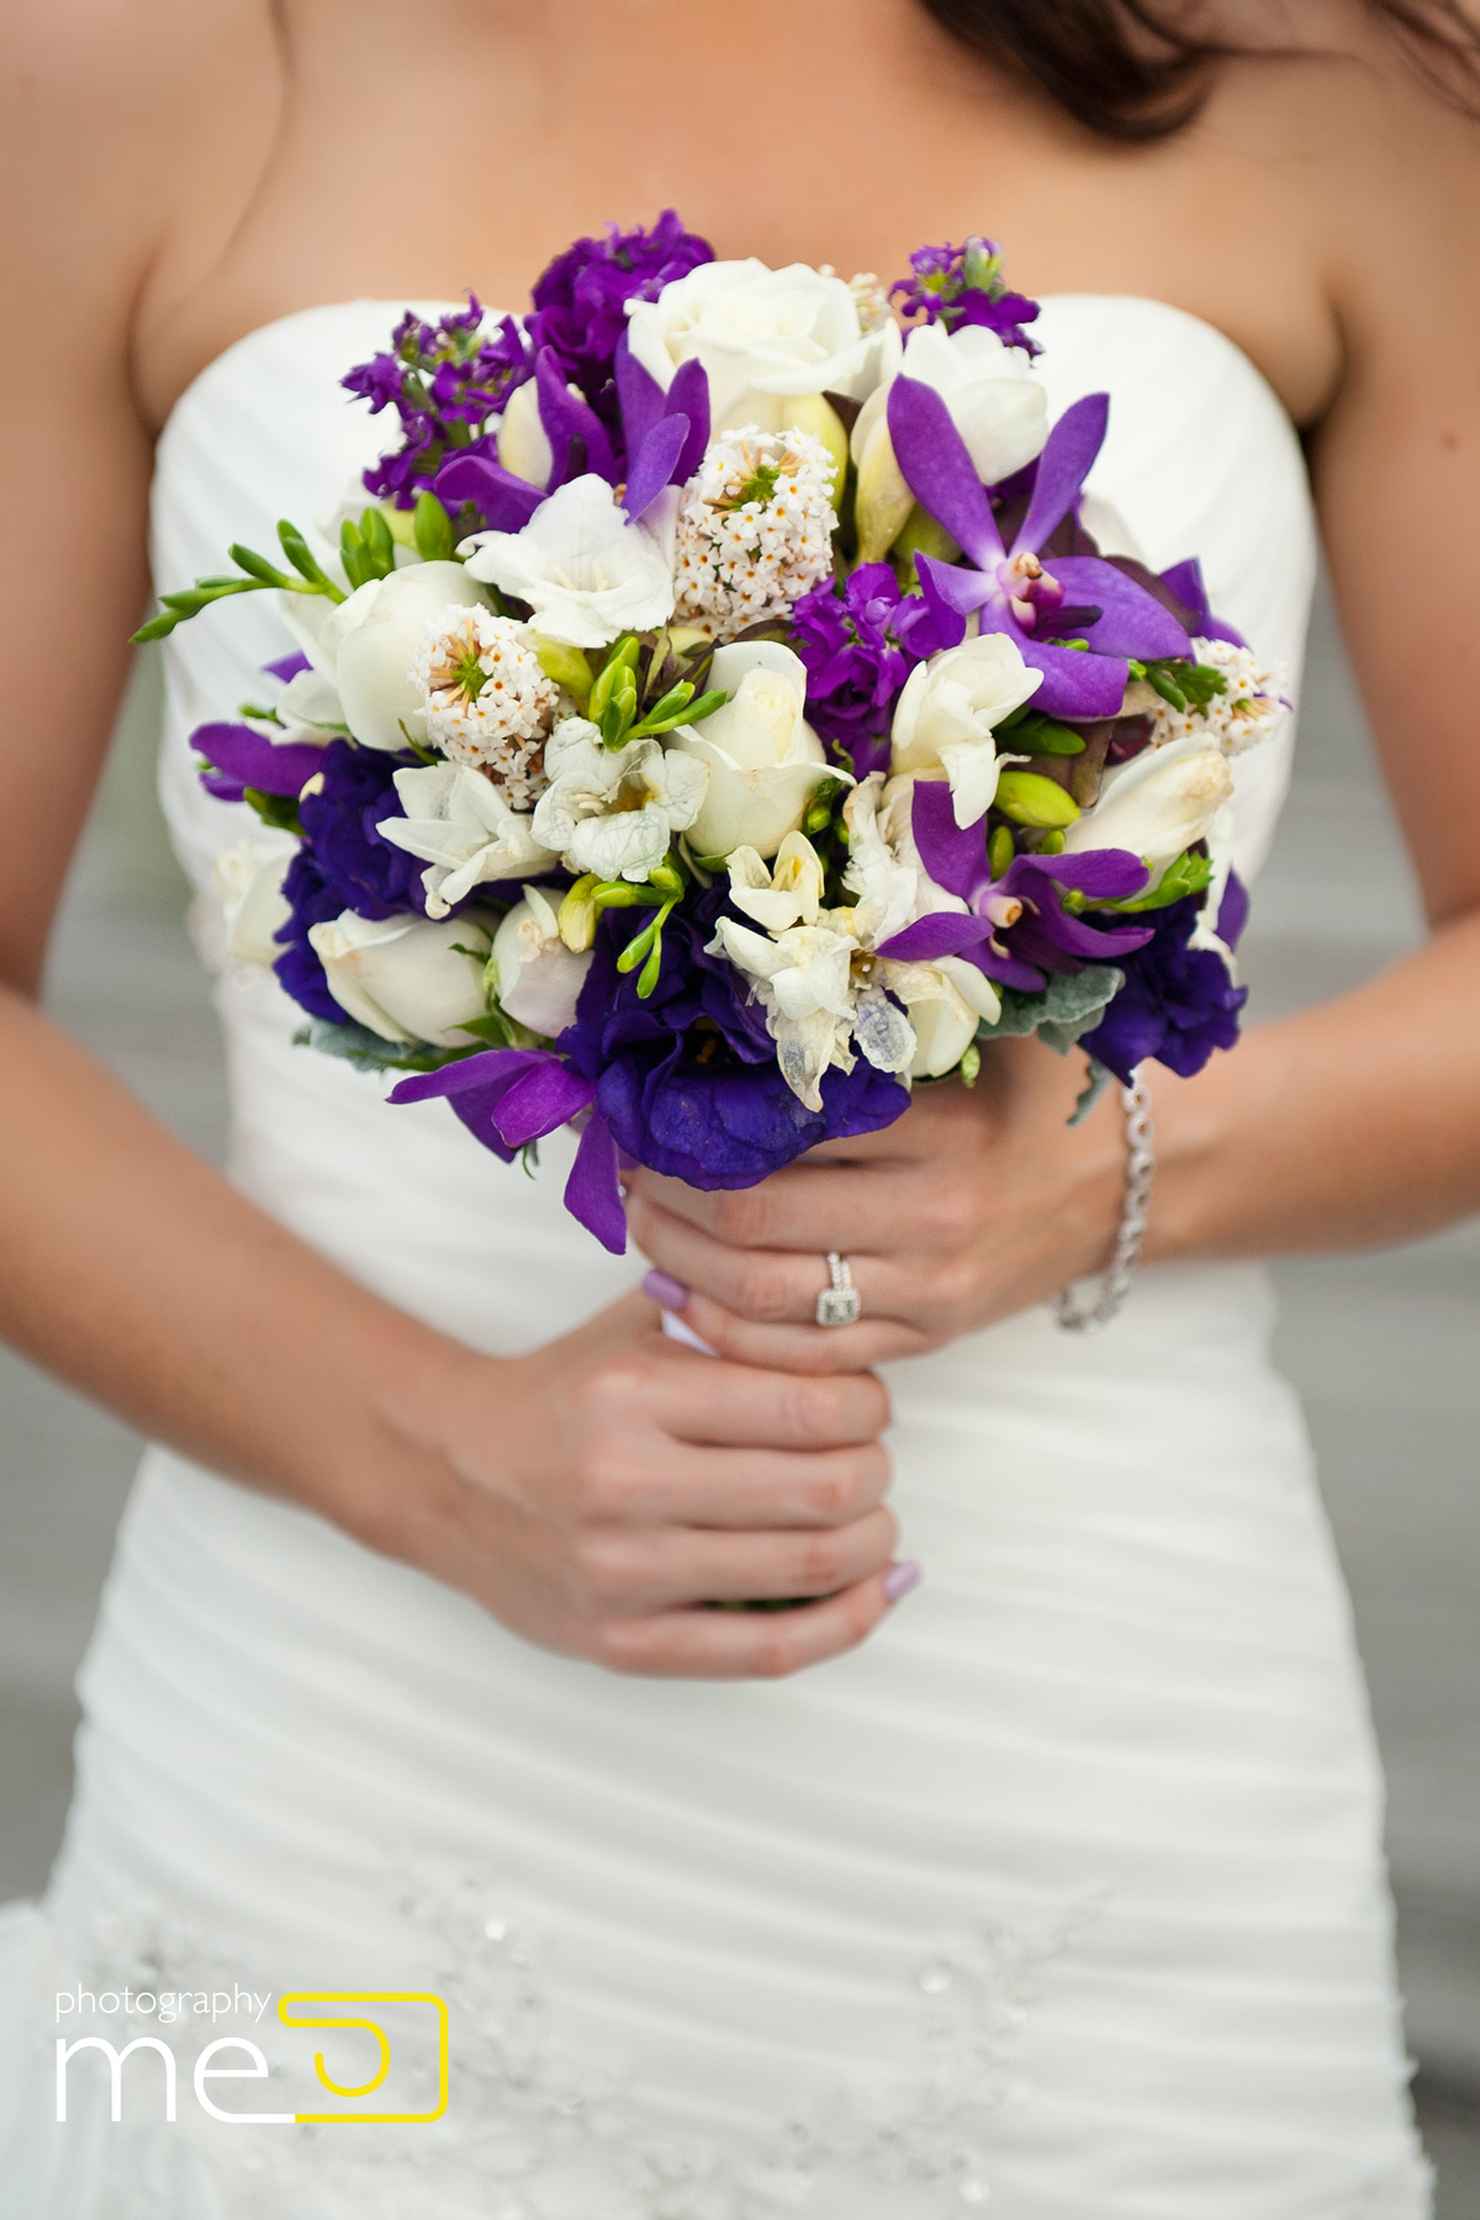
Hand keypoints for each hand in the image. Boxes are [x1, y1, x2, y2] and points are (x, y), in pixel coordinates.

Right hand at [386, 1293, 915, 1678]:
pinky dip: (846, 1623)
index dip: (869, 1407)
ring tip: (871, 1520)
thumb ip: (729, 1316)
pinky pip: (769, 1651)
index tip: (867, 1404)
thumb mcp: (633, 1328)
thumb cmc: (560, 1395)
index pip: (808, 1405)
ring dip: (870, 1542)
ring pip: (807, 1568)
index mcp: (634, 1391)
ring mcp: (624, 1573)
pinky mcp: (625, 1644)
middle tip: (871, 1461)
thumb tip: (851, 1329)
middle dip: (875, 1474)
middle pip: (821, 1489)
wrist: (446, 1474)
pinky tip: (876, 1589)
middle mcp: (626, 1482)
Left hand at [626, 1045, 1127, 1374]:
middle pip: (754, 1216)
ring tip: (639, 1222)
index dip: (691, 1121)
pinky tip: (678, 1293)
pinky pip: (800, 1355)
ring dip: (676, 1259)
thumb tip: (724, 1014)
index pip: (781, 1131)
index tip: (642, 1103)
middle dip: (665, 1191)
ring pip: (762, 1295)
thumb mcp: (973, 1038)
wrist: (1117, 1182)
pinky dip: (721, 1331)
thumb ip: (872, 1029)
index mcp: (942, 1133)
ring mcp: (926, 1293)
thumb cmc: (1031, 1092)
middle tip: (625, 1163)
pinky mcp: (921, 1342)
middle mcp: (932, 1219)